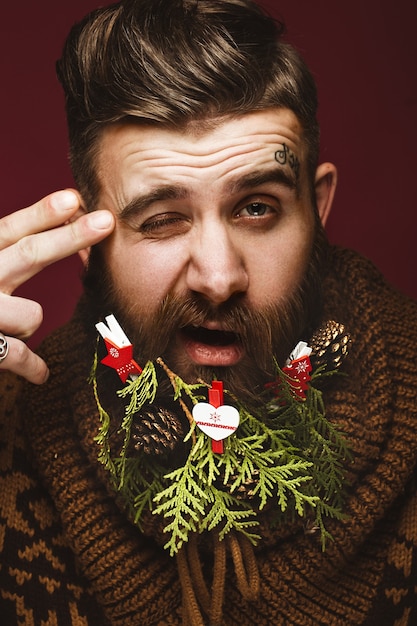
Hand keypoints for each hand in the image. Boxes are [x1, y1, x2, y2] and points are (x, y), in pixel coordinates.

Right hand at [0, 189, 114, 383]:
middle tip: (105, 221)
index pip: (8, 231)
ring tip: (8, 328)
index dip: (41, 214)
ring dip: (28, 322)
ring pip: (32, 314)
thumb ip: (9, 259)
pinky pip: (18, 355)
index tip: (73, 198)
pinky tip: (43, 374)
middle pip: (28, 254)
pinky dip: (33, 366)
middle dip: (70, 237)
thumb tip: (64, 225)